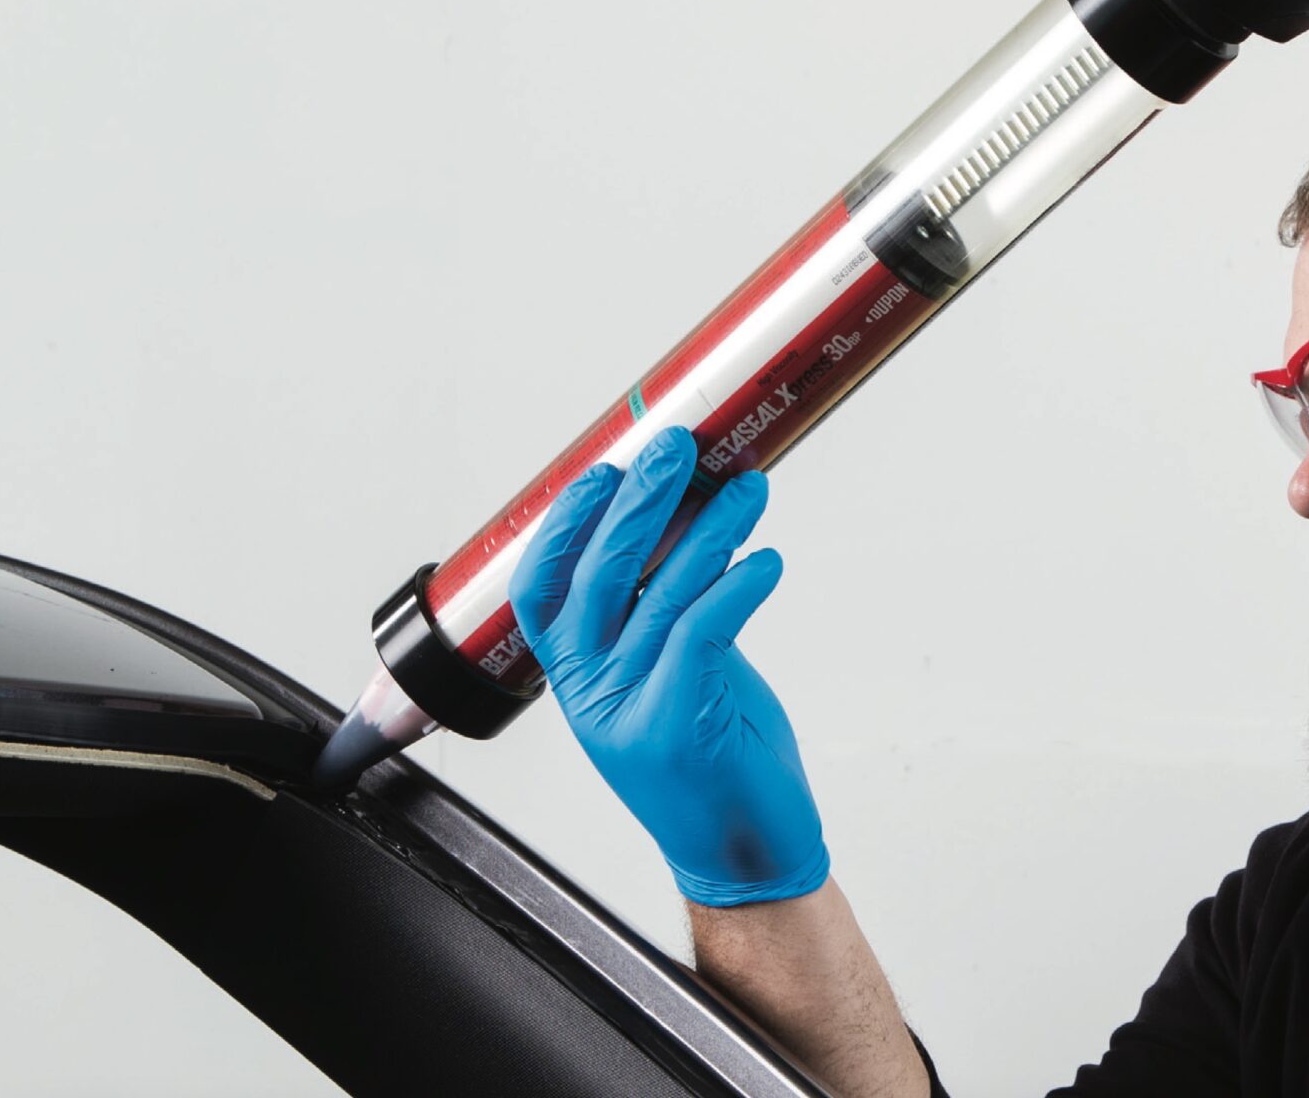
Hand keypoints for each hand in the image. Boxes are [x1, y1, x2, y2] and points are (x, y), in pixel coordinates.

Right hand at [509, 428, 827, 907]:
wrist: (743, 860)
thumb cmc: (714, 764)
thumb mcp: (670, 680)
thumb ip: (661, 618)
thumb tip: (683, 529)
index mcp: (578, 681)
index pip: (543, 590)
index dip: (564, 526)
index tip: (602, 468)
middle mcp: (593, 693)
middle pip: (600, 576)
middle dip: (640, 501)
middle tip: (676, 447)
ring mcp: (632, 711)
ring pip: (662, 594)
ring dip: (711, 529)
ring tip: (747, 487)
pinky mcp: (681, 725)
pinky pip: (704, 630)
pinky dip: (739, 585)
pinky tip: (765, 559)